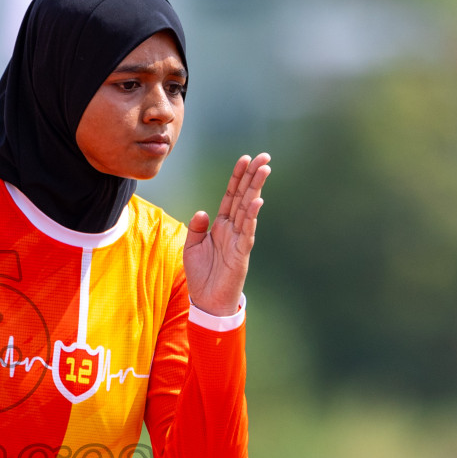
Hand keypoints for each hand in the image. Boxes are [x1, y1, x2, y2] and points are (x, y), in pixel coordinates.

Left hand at [184, 153, 270, 315]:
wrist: (207, 301)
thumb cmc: (201, 274)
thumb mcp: (192, 248)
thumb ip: (196, 228)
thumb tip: (202, 212)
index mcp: (220, 225)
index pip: (230, 196)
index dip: (237, 177)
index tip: (244, 159)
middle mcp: (232, 228)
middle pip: (243, 196)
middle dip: (252, 176)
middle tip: (264, 156)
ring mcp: (239, 239)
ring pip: (248, 209)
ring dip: (255, 189)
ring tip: (264, 170)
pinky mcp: (241, 253)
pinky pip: (247, 231)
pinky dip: (251, 216)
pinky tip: (256, 201)